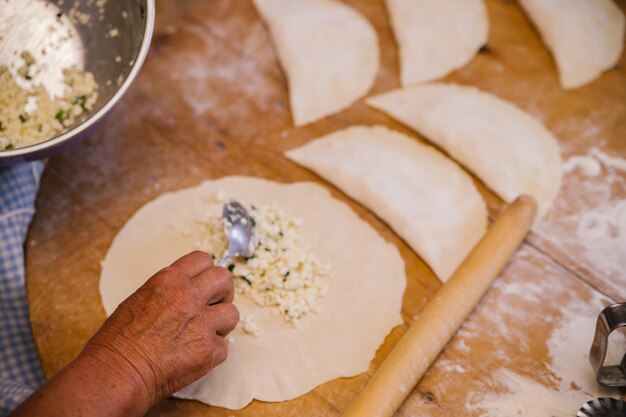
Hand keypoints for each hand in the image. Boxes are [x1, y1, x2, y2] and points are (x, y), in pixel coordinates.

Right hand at [82, 251, 239, 406]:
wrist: (118, 373)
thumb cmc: (118, 341)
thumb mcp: (139, 299)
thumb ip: (168, 290)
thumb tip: (186, 289)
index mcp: (169, 280)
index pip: (203, 259)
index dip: (205, 273)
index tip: (204, 284)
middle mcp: (188, 296)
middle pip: (224, 278)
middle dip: (222, 292)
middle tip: (214, 306)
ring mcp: (202, 323)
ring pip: (232, 313)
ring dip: (221, 324)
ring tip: (203, 335)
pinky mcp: (209, 349)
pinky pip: (224, 346)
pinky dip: (212, 353)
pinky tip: (193, 357)